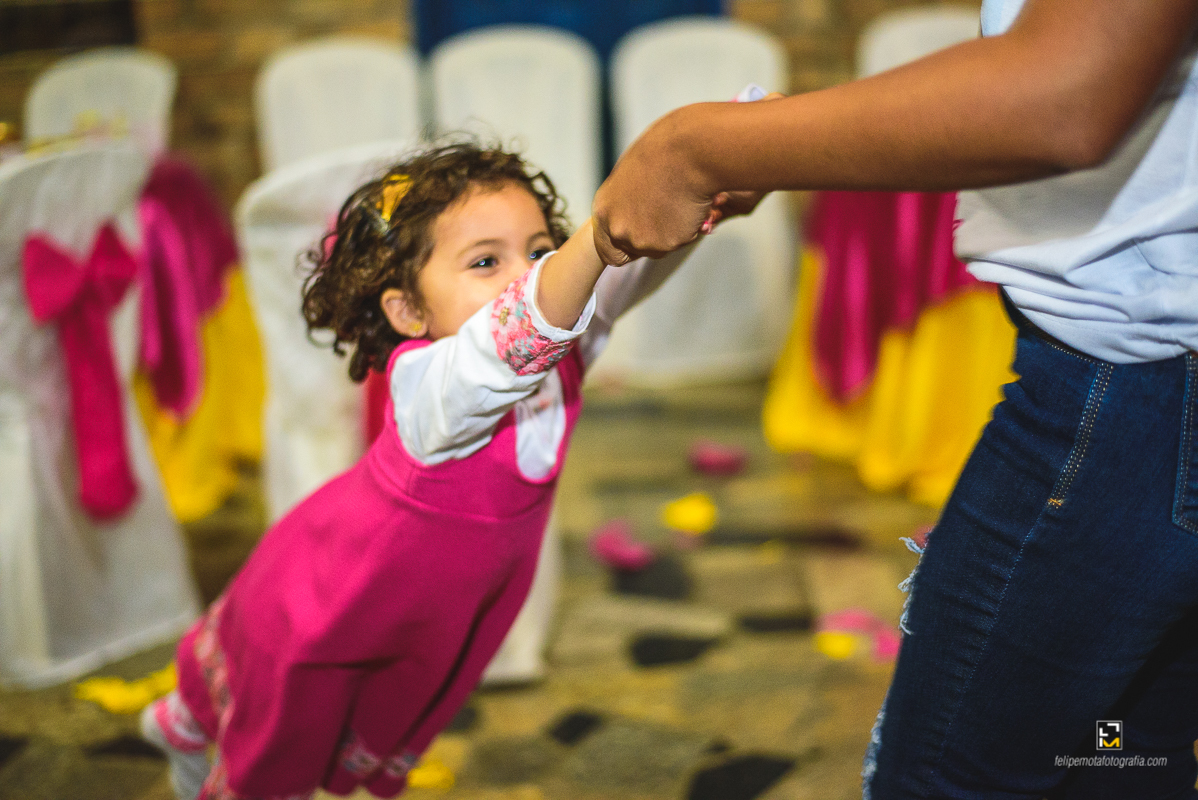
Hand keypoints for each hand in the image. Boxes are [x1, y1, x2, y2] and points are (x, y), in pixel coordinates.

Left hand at [593, 92, 785, 262]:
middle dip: (652, 238)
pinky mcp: (667, 243)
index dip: (626, 246)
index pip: (607, 250)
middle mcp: (618, 229)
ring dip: (672, 232)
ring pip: (661, 248)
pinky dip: (689, 228)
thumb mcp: (630, 177)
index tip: (640, 236)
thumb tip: (635, 215)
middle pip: (636, 251)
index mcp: (603, 210)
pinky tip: (690, 204)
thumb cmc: (663, 153)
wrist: (689, 150)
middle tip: (667, 213)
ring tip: (679, 200)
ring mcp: (641, 239)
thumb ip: (626, 203)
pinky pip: (682, 241)